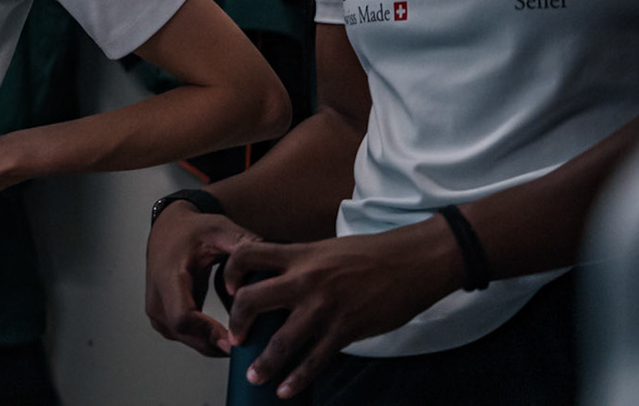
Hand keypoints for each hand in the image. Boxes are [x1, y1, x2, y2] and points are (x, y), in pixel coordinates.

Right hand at [144, 204, 256, 355]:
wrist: (169, 230)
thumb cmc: (193, 230)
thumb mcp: (219, 230)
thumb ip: (243, 244)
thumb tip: (271, 260)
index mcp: (167, 276)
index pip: (182, 318)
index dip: (210, 333)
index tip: (237, 339)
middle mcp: (157, 298)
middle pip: (189, 335)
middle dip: (220, 342)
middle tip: (253, 343)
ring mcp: (157, 312)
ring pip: (190, 341)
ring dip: (217, 343)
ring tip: (247, 335)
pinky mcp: (163, 320)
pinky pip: (189, 339)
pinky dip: (210, 339)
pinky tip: (232, 332)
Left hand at [222, 221, 459, 397]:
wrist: (410, 262)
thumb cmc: (369, 254)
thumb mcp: (325, 249)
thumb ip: (300, 263)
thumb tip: (279, 280)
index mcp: (298, 255)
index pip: (247, 255)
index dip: (230, 272)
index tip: (228, 289)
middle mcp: (304, 280)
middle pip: (252, 300)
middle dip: (236, 322)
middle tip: (234, 337)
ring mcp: (323, 307)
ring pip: (281, 341)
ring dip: (263, 363)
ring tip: (254, 376)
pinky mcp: (344, 330)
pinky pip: (315, 360)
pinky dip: (298, 378)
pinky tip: (286, 390)